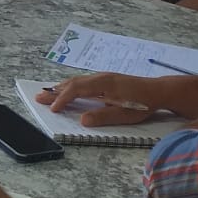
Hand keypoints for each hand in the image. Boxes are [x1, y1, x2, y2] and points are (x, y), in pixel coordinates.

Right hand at [39, 74, 157, 125]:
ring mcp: (104, 77)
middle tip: (38, 98)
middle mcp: (101, 78)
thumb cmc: (143, 104)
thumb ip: (103, 117)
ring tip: (48, 94)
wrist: (159, 90)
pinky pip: (84, 81)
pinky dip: (71, 86)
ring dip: (62, 88)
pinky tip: (69, 90)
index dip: (63, 99)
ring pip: (77, 81)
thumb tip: (82, 120)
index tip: (53, 109)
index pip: (77, 90)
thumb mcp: (125, 115)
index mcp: (104, 84)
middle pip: (73, 83)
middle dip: (55, 92)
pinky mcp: (107, 80)